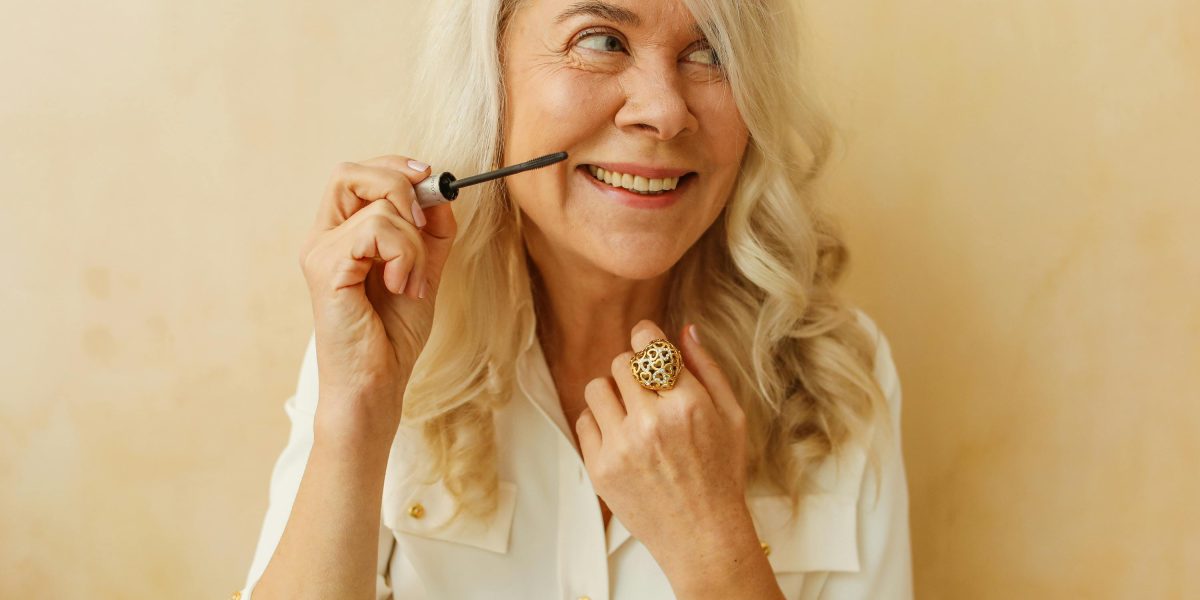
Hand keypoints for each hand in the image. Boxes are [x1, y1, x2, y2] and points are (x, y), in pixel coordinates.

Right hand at [298, 155, 457, 440]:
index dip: (393, 167)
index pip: (355, 174)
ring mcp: (320, 252)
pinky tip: (401, 287)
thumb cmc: (392, 333)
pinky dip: (404, 256)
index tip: (430, 179)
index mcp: (341, 234)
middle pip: (350, 173)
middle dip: (399, 186)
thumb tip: (441, 192)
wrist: (377, 382)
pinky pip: (376, 231)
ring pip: (380, 208)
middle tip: (422, 223)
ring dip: (413, 244)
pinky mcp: (326, 269)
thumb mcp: (423, 270)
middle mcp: (323, 238)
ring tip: (411, 282)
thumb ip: (430, 231)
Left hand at [575, 320, 748, 560]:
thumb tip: (684, 329)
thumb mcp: (731, 416)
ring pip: (597, 387)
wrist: (703, 535)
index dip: (646, 337)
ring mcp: (621, 446)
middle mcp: (651, 422)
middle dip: (634, 370)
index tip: (647, 344)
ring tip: (632, 413)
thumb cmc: (722, 474)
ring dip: (613, 393)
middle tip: (648, 390)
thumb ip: (707, 368)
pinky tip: (622, 437)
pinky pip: (584, 420)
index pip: (648, 344)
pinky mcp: (600, 468)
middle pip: (621, 362)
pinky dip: (600, 422)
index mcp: (687, 404)